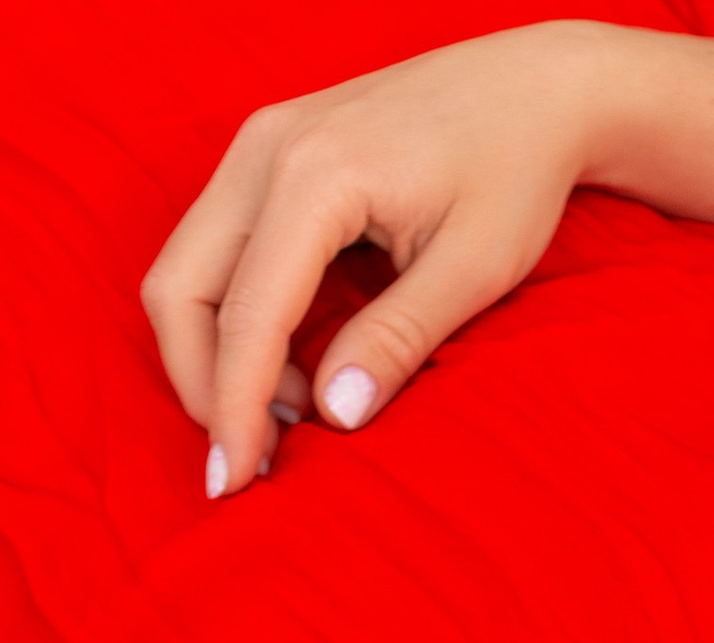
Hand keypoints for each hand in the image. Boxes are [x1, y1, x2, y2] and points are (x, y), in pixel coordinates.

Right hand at [142, 23, 630, 494]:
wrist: (534, 86)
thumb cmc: (515, 170)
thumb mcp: (474, 268)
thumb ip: (398, 341)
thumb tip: (334, 416)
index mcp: (316, 174)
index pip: (245, 315)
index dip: (233, 409)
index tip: (234, 484)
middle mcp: (268, 148)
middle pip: (180, 290)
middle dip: (203, 387)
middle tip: (255, 460)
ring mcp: (260, 144)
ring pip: (186, 271)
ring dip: (217, 357)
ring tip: (293, 413)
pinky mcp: (268, 154)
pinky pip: (215, 250)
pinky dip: (235, 321)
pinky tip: (297, 366)